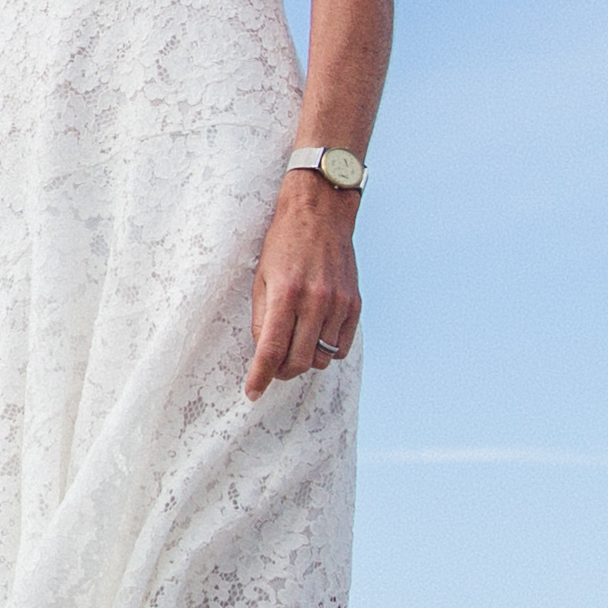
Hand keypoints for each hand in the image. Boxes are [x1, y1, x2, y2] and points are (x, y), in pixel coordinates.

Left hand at [244, 176, 362, 398]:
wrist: (320, 215)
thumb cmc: (283, 244)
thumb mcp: (261, 277)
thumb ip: (262, 318)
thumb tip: (264, 354)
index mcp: (286, 294)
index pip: (271, 350)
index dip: (260, 377)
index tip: (253, 393)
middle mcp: (315, 302)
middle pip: (298, 361)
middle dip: (282, 373)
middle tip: (273, 369)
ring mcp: (339, 304)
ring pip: (322, 359)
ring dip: (305, 361)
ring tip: (294, 346)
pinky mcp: (355, 305)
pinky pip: (342, 347)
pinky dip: (327, 351)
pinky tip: (316, 337)